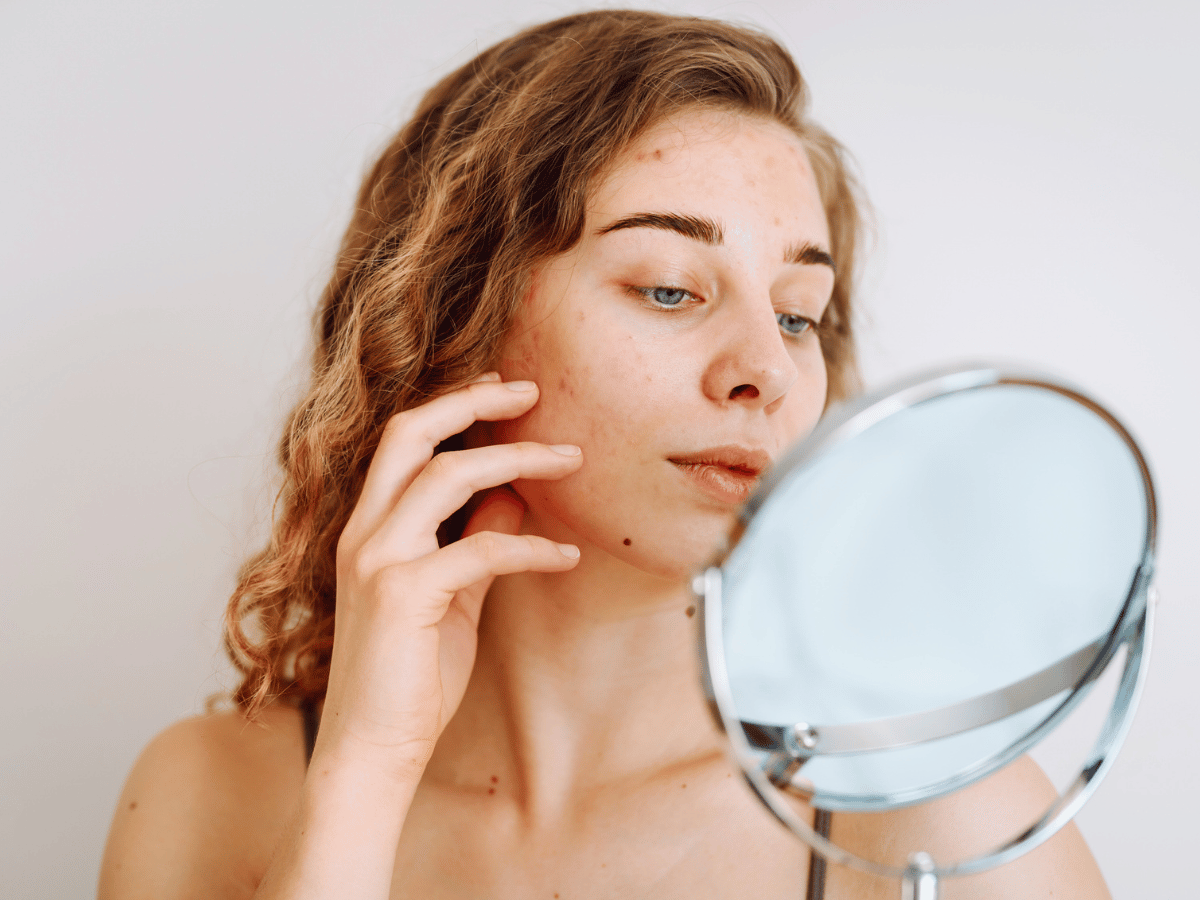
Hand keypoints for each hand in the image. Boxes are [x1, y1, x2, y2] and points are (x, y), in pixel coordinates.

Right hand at [315, 374, 581, 779]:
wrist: (373, 749)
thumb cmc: (410, 676)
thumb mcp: (451, 594)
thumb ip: (474, 540)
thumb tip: (514, 495)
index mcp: (370, 528)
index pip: (404, 441)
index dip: (453, 406)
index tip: (502, 388)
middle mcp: (365, 532)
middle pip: (411, 433)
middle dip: (474, 402)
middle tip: (533, 392)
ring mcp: (378, 560)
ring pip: (448, 476)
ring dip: (518, 461)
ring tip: (571, 462)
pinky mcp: (402, 595)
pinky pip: (480, 549)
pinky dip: (532, 546)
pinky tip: (567, 555)